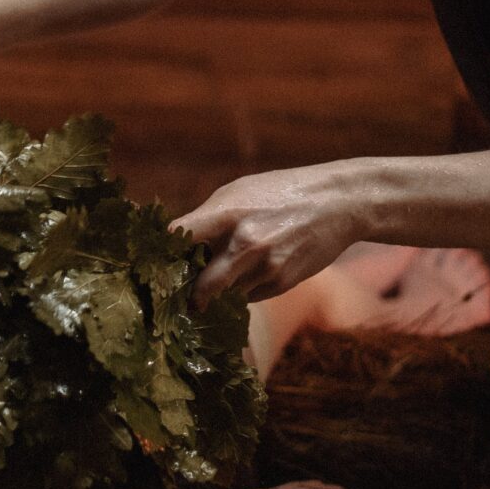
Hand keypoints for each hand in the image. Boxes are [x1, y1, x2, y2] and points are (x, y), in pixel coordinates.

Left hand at [170, 162, 369, 306]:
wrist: (338, 203)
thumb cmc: (281, 192)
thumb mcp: (240, 191)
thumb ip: (210, 218)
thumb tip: (177, 245)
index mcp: (227, 213)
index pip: (177, 238)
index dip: (159, 254)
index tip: (150, 264)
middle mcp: (244, 243)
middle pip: (199, 285)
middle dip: (186, 294)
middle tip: (176, 297)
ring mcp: (264, 268)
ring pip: (223, 295)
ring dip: (215, 294)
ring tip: (210, 285)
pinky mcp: (280, 284)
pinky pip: (247, 297)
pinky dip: (241, 291)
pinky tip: (248, 274)